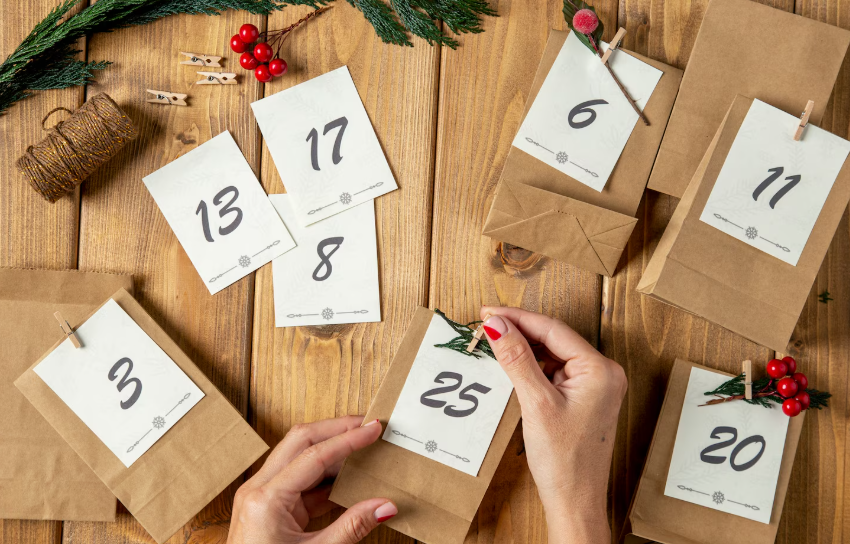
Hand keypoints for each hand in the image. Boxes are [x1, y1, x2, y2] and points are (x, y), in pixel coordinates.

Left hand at [228, 416, 397, 543]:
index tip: (374, 429)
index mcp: (266, 498)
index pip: (314, 454)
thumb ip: (352, 527)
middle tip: (368, 425)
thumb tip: (386, 505)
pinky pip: (298, 479)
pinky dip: (324, 475)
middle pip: (300, 441)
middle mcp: (258, 489)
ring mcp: (260, 496)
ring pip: (298, 456)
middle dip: (336, 429)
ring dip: (331, 449)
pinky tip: (347, 477)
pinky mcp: (267, 507)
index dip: (348, 438)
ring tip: (362, 446)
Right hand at [480, 307, 626, 543]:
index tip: (488, 312)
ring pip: (552, 354)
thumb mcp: (536, 404)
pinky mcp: (583, 398)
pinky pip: (554, 371)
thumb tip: (498, 325)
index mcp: (600, 370)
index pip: (553, 329)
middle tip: (485, 326)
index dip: (517, 317)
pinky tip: (511, 367)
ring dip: (524, 349)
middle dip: (519, 331)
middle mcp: (603, 373)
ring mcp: (595, 386)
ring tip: (493, 344)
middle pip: (554, 339)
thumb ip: (517, 360)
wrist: (574, 501)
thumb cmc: (563, 460)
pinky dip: (532, 367)